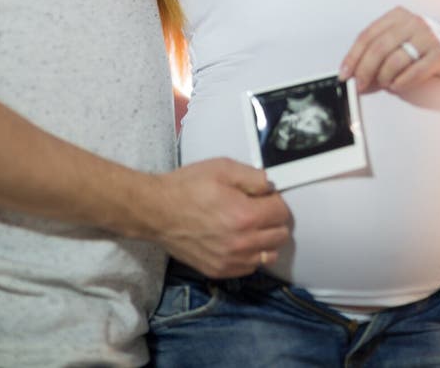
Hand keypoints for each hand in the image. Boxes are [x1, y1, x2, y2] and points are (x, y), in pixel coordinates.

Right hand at [150, 158, 290, 277]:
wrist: (157, 211)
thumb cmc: (186, 188)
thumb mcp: (222, 168)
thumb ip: (253, 176)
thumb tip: (271, 185)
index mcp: (245, 215)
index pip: (282, 213)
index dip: (276, 200)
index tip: (265, 196)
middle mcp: (241, 243)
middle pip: (280, 236)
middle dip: (274, 220)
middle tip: (259, 209)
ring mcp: (230, 260)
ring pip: (268, 255)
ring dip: (265, 239)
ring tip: (249, 226)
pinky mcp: (219, 270)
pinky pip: (250, 267)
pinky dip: (250, 254)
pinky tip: (237, 239)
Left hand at [339, 7, 439, 92]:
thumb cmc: (421, 45)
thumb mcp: (399, 39)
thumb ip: (377, 51)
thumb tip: (353, 73)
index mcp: (397, 15)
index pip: (367, 35)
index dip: (353, 56)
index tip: (344, 73)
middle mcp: (413, 21)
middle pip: (379, 48)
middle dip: (365, 69)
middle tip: (358, 85)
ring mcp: (428, 36)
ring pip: (395, 61)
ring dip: (384, 78)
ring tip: (383, 84)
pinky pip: (414, 72)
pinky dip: (401, 82)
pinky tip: (396, 85)